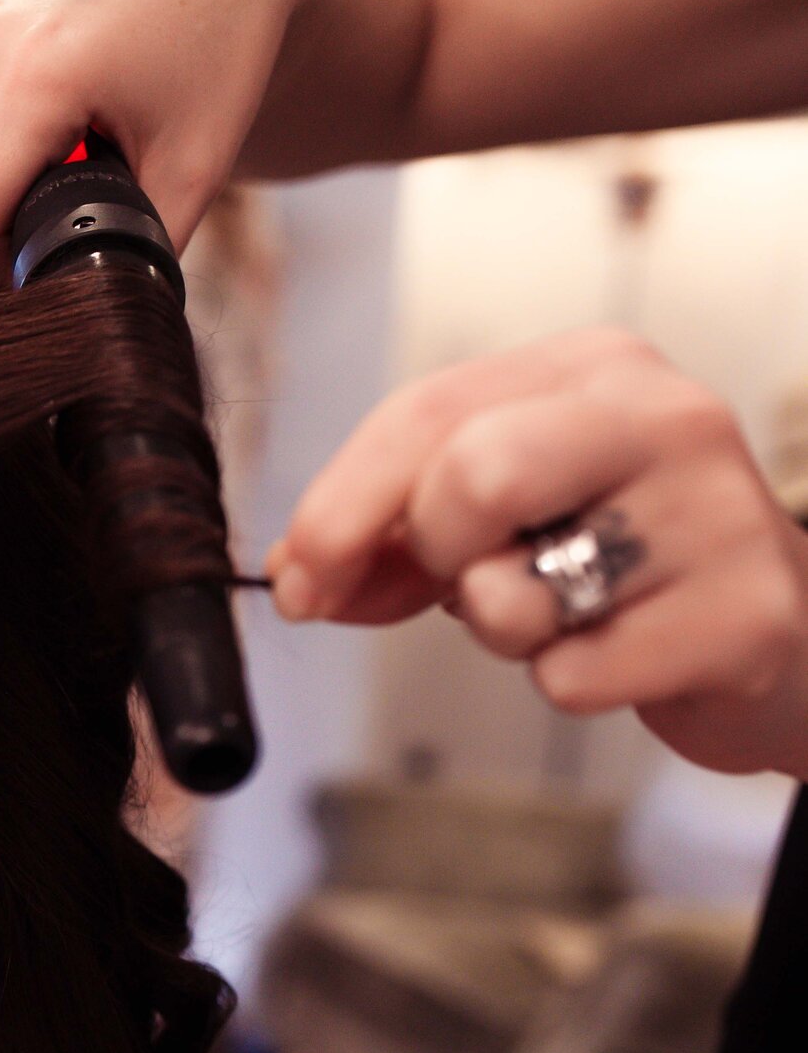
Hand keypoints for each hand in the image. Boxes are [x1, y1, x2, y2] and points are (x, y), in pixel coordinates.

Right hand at [0, 0, 299, 287]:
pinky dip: (1, 137)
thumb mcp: (195, 165)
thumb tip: (94, 308)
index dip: (0, 270)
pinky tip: (60, 113)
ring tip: (80, 143)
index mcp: (36, 81)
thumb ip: (141, 249)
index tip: (47, 269)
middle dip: (14, 216)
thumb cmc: (217, 45)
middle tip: (91, 192)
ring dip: (6, 176)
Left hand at [266, 328, 807, 780]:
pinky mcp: (744, 615)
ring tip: (565, 611)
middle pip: (469, 476)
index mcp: (591, 370)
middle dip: (436, 554)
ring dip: (502, 628)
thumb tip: (293, 572)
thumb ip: (389, 532)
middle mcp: (663, 417)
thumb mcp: (500, 520)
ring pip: (513, 589)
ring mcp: (715, 512)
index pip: (421, 412)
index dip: (337, 508)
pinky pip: (571, 676)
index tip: (300, 581)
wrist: (783, 634)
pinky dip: (567, 682)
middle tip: (473, 580)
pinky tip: (623, 654)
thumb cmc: (621, 565)